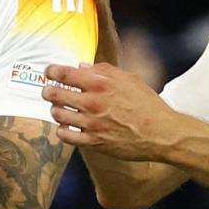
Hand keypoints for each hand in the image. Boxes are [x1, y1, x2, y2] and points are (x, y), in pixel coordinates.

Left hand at [41, 62, 182, 160]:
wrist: (160, 133)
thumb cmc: (147, 104)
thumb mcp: (129, 78)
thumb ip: (103, 70)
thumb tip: (82, 66)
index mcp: (100, 83)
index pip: (64, 73)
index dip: (52, 71)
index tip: (49, 72)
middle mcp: (92, 102)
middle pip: (54, 94)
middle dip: (48, 91)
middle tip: (48, 91)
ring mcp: (91, 123)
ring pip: (57, 115)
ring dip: (56, 110)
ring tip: (60, 109)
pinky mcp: (93, 142)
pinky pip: (65, 136)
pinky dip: (62, 130)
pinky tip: (67, 127)